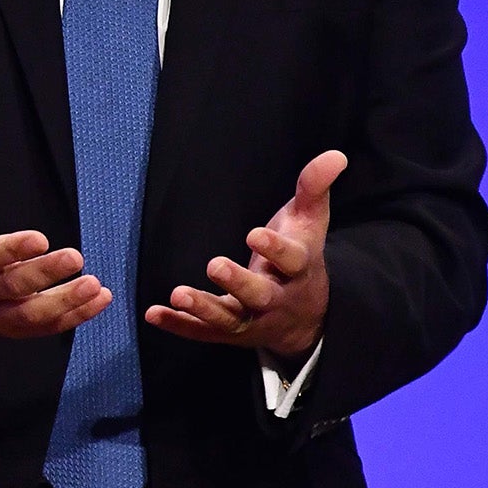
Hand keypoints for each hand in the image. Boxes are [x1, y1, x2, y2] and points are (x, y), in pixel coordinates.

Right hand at [0, 141, 110, 338]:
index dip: (13, 249)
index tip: (40, 238)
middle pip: (12, 287)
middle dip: (44, 274)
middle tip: (76, 256)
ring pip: (31, 315)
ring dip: (66, 303)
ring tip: (94, 286)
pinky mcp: (15, 328)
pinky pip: (46, 327)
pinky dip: (76, 316)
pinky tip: (100, 300)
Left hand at [145, 150, 344, 359]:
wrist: (306, 318)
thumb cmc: (299, 258)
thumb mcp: (309, 223)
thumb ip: (314, 188)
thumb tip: (335, 155)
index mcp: (298, 271)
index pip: (292, 260)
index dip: (275, 248)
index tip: (255, 234)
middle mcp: (277, 299)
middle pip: (260, 295)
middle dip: (239, 283)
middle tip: (215, 264)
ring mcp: (252, 320)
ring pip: (229, 319)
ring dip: (204, 308)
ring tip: (177, 294)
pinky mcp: (229, 333)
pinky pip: (202, 333)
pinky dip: (179, 326)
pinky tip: (153, 314)